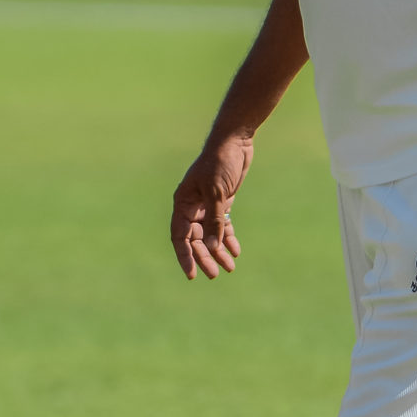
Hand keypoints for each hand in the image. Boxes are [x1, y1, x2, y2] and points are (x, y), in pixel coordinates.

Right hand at [171, 132, 252, 278]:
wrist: (234, 142)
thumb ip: (215, 220)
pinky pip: (222, 225)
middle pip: (196, 239)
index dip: (185, 256)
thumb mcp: (217, 193)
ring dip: (218, 251)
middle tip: (214, 274)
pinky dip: (228, 238)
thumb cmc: (220, 163)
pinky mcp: (221, 202)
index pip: (180, 236)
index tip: (192, 274)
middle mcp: (192, 207)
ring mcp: (206, 205)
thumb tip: (214, 247)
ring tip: (230, 267)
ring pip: (210, 235)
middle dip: (205, 257)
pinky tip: (235, 251)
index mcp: (183, 203)